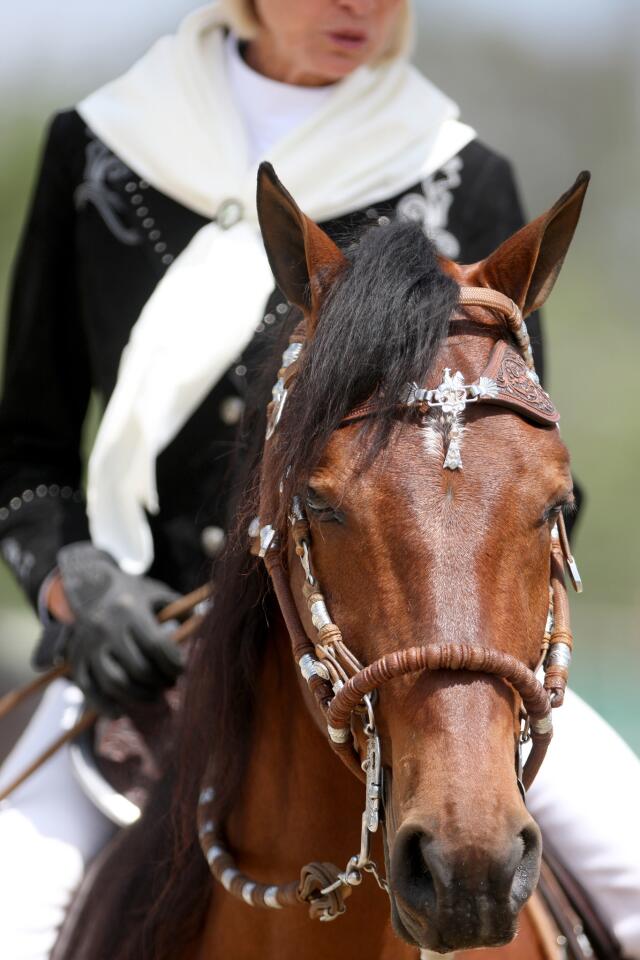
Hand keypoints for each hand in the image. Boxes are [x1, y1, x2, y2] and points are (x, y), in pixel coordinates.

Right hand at [51, 542, 182, 714]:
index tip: (181, 670)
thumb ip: (181, 611)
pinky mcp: (76, 660)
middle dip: (159, 681)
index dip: (173, 664)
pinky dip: (104, 706)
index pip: (156, 645)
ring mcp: (89, 646)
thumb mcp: (157, 594)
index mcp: (129, 609)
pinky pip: (88, 690)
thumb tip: (203, 627)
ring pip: (115, 682)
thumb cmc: (133, 594)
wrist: (88, 585)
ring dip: (138, 695)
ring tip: (153, 695)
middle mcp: (106, 628)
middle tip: (169, 683)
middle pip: (138, 668)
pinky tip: (120, 712)